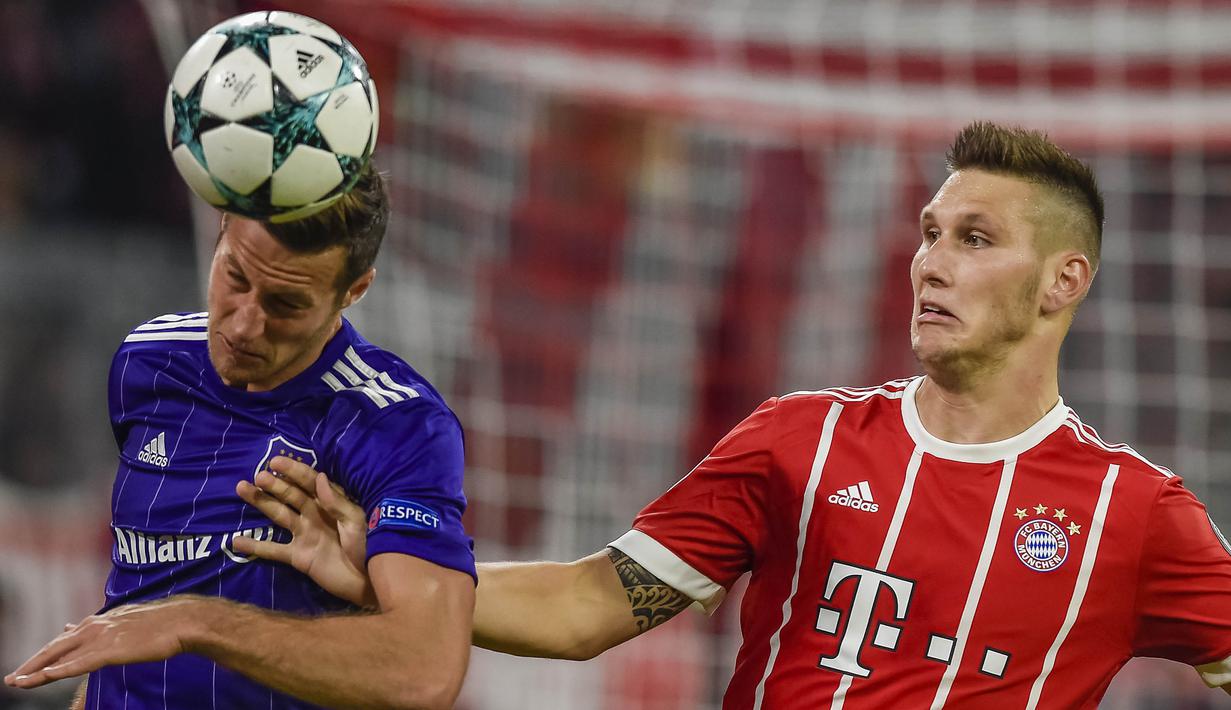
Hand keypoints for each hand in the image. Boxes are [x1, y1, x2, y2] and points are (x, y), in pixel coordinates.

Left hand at [4, 598, 201, 688]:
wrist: (182, 620)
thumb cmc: (163, 623)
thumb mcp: (131, 622)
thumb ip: (109, 628)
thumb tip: (101, 629)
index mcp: (101, 621)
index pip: (65, 639)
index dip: (46, 652)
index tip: (30, 663)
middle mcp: (95, 627)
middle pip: (54, 648)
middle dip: (31, 663)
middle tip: (13, 677)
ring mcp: (100, 638)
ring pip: (59, 657)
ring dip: (35, 670)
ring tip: (17, 681)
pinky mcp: (108, 651)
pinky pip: (76, 665)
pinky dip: (56, 672)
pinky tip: (42, 678)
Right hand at [234, 456, 373, 606]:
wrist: (370, 582)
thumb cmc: (370, 547)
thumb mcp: (357, 522)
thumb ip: (336, 503)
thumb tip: (319, 477)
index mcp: (332, 503)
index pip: (310, 482)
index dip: (293, 471)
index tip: (275, 461)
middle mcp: (315, 515)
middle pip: (290, 495)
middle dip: (273, 484)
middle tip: (256, 476)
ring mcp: (305, 535)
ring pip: (278, 514)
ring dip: (261, 502)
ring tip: (241, 488)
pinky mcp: (299, 556)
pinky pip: (273, 550)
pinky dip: (255, 546)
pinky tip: (236, 540)